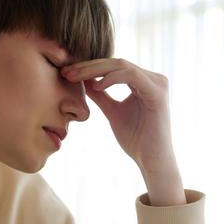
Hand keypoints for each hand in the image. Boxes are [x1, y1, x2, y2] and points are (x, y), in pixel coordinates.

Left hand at [61, 59, 185, 205]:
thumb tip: (84, 81)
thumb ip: (101, 96)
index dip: (88, 68)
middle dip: (88, 66)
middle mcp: (153, 78)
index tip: (66, 74)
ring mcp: (157, 83)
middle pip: (116, 63)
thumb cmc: (136, 140)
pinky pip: (132, 76)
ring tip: (75, 77)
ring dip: (95, 70)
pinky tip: (97, 86)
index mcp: (144, 81)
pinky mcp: (157, 93)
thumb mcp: (113, 112)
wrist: (152, 161)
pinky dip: (112, 79)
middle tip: (65, 72)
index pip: (113, 67)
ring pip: (122, 65)